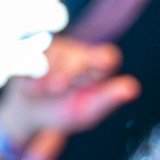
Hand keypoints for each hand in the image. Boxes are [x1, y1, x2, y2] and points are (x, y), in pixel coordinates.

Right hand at [0, 34, 140, 145]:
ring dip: (45, 76)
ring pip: (53, 54)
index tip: (91, 72)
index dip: (97, 64)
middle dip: (66, 74)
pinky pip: (33, 53)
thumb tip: (132, 88)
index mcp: (98, 66)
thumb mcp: (85, 112)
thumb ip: (107, 100)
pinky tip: (30, 84)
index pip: (106, 57)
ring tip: (41, 90)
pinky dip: (31, 71)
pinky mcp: (33, 45)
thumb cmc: (61, 112)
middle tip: (56, 89)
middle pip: (77, 55)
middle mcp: (79, 52)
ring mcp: (56, 46)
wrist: (26, 114)